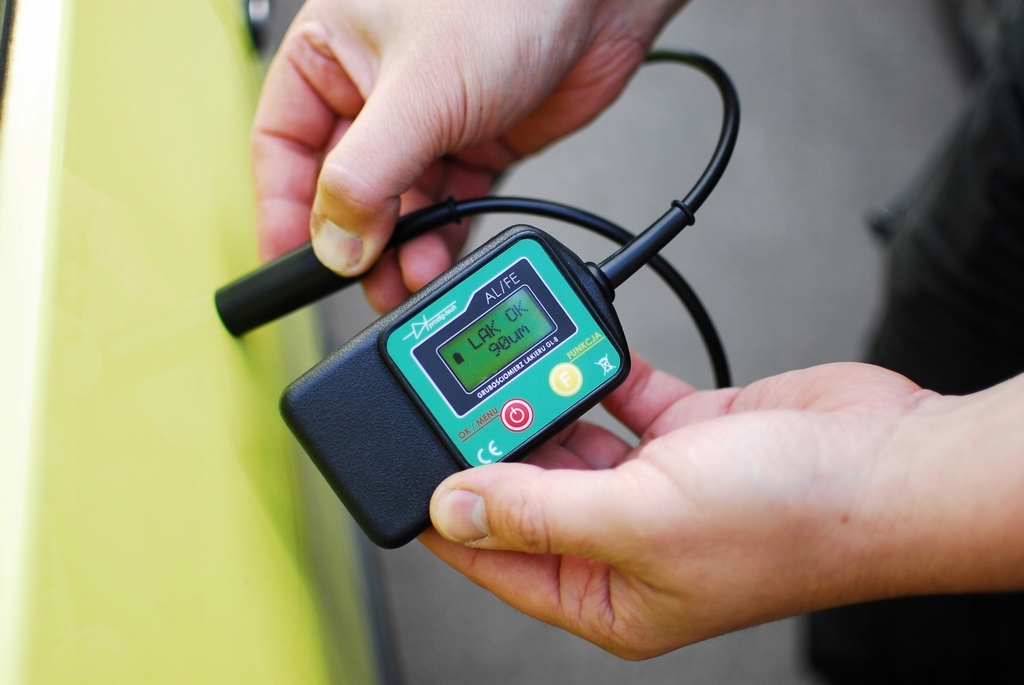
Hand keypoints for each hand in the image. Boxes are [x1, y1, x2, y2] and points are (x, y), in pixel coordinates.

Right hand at [252, 0, 683, 311]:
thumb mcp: (417, 92)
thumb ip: (366, 176)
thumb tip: (334, 243)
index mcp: (333, 52)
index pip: (282, 143)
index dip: (282, 207)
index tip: (288, 261)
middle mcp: (375, 89)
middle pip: (342, 184)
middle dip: (352, 239)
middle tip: (359, 280)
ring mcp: (428, 120)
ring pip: (396, 204)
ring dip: (398, 249)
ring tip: (404, 281)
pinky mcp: (475, 145)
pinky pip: (445, 204)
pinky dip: (440, 238)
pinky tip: (436, 260)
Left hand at [424, 354, 1023, 658]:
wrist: (890, 464)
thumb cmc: (790, 520)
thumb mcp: (637, 520)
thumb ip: (537, 510)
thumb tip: (450, 505)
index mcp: (607, 597)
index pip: (496, 560)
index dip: (445, 514)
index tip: (407, 464)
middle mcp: (625, 545)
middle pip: (529, 492)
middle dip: (494, 444)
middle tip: (460, 394)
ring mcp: (656, 487)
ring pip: (571, 441)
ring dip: (544, 403)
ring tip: (510, 366)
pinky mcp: (685, 435)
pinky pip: (622, 398)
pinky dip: (600, 373)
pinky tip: (578, 349)